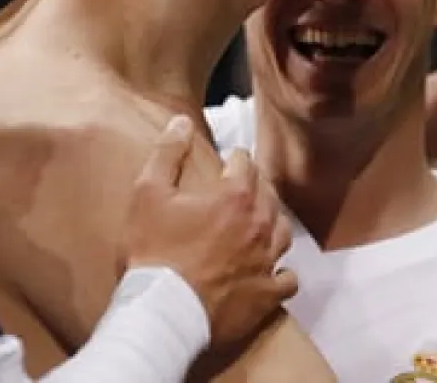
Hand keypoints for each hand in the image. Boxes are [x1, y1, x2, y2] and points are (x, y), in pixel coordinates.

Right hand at [125, 117, 296, 348]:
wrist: (162, 314)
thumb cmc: (152, 253)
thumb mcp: (147, 194)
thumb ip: (167, 153)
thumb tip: (181, 122)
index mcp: (235, 197)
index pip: (246, 163)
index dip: (235, 159)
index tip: (228, 162)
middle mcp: (260, 225)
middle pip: (270, 195)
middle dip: (256, 187)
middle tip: (241, 189)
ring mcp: (267, 262)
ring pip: (283, 232)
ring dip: (272, 223)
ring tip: (258, 224)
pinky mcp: (268, 296)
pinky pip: (288, 279)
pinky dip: (282, 272)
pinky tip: (271, 270)